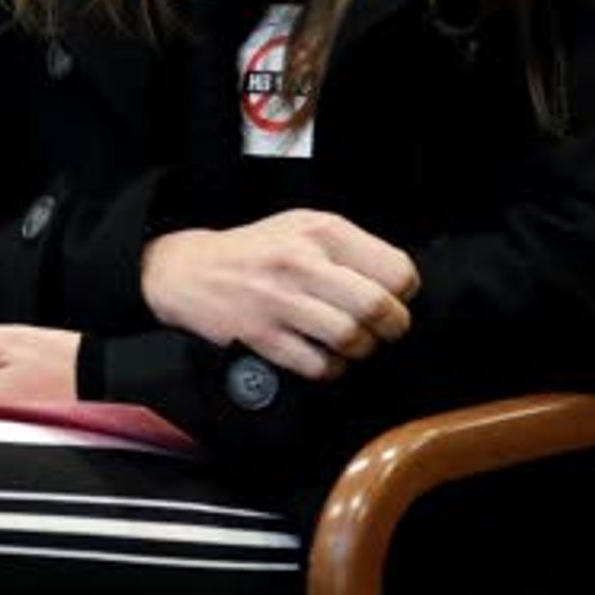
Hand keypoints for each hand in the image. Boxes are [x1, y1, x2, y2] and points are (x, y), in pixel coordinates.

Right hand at [138, 210, 417, 381]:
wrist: (190, 270)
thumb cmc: (256, 251)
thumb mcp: (302, 226)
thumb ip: (350, 248)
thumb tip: (399, 284)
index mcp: (321, 231)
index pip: (395, 269)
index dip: (404, 291)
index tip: (395, 297)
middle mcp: (302, 263)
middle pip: (377, 307)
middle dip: (392, 327)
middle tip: (384, 329)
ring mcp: (281, 301)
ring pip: (351, 339)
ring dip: (360, 349)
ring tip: (351, 342)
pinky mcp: (263, 336)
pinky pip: (319, 366)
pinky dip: (330, 368)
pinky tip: (323, 355)